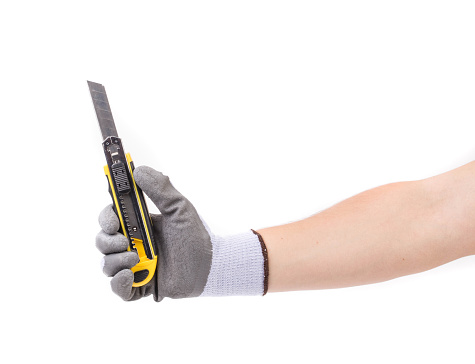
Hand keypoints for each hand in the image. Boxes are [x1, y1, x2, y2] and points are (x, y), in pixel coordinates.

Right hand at [95, 166, 212, 300]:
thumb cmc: (195, 236)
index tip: (112, 221)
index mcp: (139, 224)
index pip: (111, 218)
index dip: (106, 218)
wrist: (210, 266)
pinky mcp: (140, 285)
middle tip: (124, 242)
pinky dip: (118, 283)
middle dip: (107, 241)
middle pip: (103, 241)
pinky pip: (118, 288)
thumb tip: (139, 171)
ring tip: (135, 259)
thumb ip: (160, 189)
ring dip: (115, 261)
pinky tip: (130, 276)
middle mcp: (134, 244)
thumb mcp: (179, 208)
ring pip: (107, 265)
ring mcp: (135, 265)